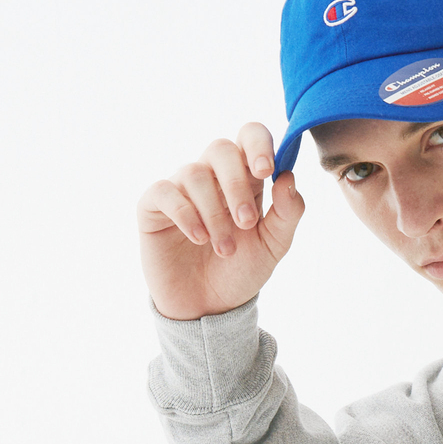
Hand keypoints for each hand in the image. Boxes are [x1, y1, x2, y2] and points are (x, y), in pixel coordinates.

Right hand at [137, 123, 305, 321]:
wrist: (209, 307)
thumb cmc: (240, 271)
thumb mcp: (273, 246)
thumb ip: (287, 213)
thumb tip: (288, 178)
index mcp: (245, 179)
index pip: (249, 136)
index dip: (258, 143)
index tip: (267, 170)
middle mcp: (212, 177)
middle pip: (220, 149)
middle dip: (236, 185)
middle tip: (245, 224)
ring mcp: (181, 188)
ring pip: (195, 173)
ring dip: (214, 214)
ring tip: (224, 249)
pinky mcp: (154, 206)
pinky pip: (165, 191)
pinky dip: (186, 214)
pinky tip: (199, 238)